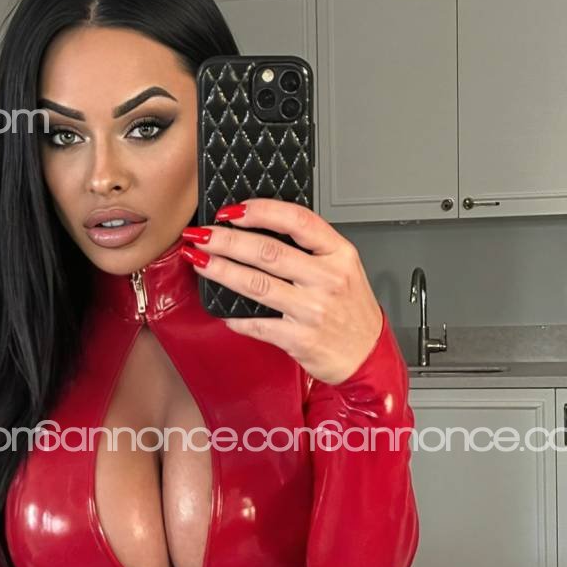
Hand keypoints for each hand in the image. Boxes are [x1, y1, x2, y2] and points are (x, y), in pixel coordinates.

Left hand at [179, 199, 383, 385]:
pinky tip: (220, 310)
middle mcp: (327, 279)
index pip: (298, 220)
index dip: (261, 211)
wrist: (367, 356)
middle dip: (226, 240)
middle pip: (268, 251)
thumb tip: (260, 230)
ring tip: (199, 261)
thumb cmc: (352, 311)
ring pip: (256, 284)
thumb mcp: (345, 268)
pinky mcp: (299, 339)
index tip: (232, 211)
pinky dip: (234, 317)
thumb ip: (312, 249)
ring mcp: (313, 310)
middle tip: (201, 235)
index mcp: (339, 254)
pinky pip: (257, 324)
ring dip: (221, 271)